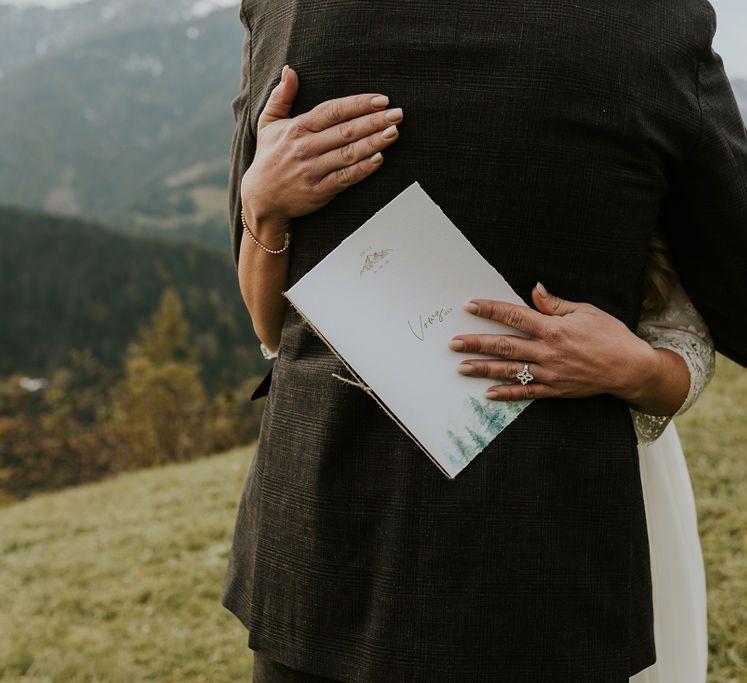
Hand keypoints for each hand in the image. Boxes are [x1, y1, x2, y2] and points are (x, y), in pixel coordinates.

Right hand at [240, 65, 403, 228]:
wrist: (261, 198)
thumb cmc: (269, 157)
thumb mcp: (268, 123)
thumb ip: (281, 96)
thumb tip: (290, 70)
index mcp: (298, 128)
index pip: (333, 111)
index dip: (358, 104)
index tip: (381, 99)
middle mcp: (306, 148)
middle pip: (346, 131)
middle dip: (374, 121)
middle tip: (398, 114)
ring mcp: (313, 170)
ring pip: (348, 153)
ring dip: (374, 142)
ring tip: (394, 132)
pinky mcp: (319, 191)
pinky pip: (345, 178)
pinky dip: (363, 169)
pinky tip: (379, 159)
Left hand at [448, 282, 660, 402]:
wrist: (631, 368)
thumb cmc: (610, 336)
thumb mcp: (585, 311)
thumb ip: (555, 304)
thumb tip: (534, 290)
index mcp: (554, 328)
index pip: (515, 316)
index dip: (491, 310)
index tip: (470, 306)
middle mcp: (548, 351)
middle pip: (505, 345)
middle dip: (476, 343)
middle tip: (453, 343)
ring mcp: (550, 373)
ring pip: (510, 370)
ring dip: (483, 369)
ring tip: (461, 367)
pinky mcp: (555, 390)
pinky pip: (526, 393)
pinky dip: (506, 394)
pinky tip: (487, 393)